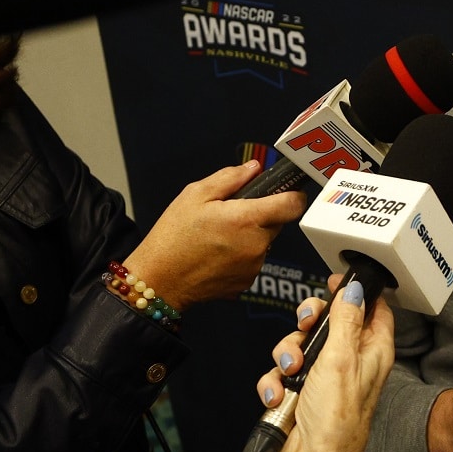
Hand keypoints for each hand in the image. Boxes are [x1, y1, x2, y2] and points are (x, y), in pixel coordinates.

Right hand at [122, 161, 305, 310]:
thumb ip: (229, 178)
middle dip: (261, 215)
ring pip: (264, 243)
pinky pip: (253, 261)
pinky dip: (242, 256)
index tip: (286, 191)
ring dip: (251, 236)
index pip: (292, 205)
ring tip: (220, 236)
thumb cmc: (173, 236)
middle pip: (277, 223)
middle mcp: (256, 245)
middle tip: (232, 214)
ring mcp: (253, 267)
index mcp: (247, 220)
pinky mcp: (246, 283)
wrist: (159, 280)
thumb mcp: (195, 195)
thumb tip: (254, 168)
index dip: (293, 195)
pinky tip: (217, 254)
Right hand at [260, 275, 394, 451]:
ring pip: (300, 343)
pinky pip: (283, 371)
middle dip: (309, 321)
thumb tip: (353, 290)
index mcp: (372, 351)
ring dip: (288, 354)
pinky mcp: (301, 390)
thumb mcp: (341, 360)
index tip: (335, 282)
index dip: (354, 292)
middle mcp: (350, 361)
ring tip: (291, 372)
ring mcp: (324, 375)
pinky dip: (277, 380)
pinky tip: (279, 395)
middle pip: (329, 320)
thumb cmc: (336, 421)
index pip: (372, 308)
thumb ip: (345, 321)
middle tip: (305, 324)